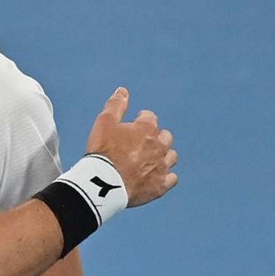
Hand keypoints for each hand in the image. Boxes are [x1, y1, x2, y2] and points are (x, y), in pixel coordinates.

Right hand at [86, 87, 178, 206]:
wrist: (105, 183)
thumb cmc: (103, 151)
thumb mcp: (104, 122)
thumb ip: (115, 105)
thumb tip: (123, 90)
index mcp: (146, 129)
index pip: (150, 117)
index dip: (141, 119)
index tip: (134, 123)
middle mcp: (159, 146)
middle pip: (165, 136)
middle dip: (157, 137)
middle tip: (142, 142)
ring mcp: (162, 166)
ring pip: (172, 157)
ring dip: (164, 155)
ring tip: (151, 159)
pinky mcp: (161, 185)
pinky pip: (172, 178)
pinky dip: (166, 176)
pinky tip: (156, 176)